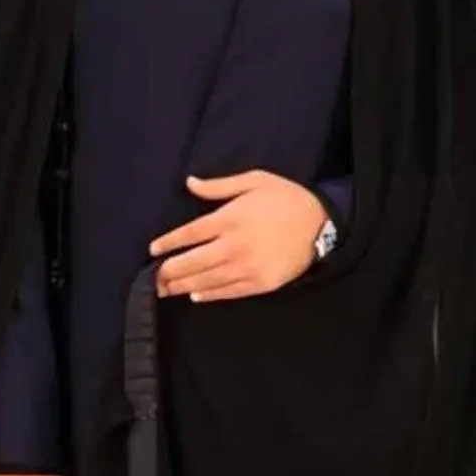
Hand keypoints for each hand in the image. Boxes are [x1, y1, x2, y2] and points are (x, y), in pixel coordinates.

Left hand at [151, 171, 326, 302]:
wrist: (322, 225)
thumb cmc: (287, 199)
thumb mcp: (255, 180)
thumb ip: (220, 185)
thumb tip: (189, 184)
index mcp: (231, 218)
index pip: (189, 234)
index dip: (168, 243)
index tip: (154, 249)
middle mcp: (235, 245)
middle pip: (192, 261)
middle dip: (169, 271)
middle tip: (152, 277)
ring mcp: (248, 267)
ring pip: (207, 280)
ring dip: (183, 286)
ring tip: (166, 290)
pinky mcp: (260, 283)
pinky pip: (228, 292)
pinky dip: (209, 295)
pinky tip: (196, 295)